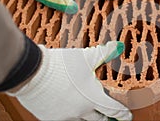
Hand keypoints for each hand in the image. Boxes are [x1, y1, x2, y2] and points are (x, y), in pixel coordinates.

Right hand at [7, 41, 131, 120]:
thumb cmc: (61, 65)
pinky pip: (64, 119)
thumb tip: (118, 46)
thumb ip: (104, 53)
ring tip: (89, 110)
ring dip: (87, 116)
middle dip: (107, 119)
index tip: (127, 116)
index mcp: (93, 98)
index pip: (114, 111)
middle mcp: (81, 111)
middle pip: (99, 120)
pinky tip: (69, 108)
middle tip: (111, 118)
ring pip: (82, 120)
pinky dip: (70, 114)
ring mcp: (65, 116)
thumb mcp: (86, 57)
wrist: (32, 73)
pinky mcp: (50, 117)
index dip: (123, 115)